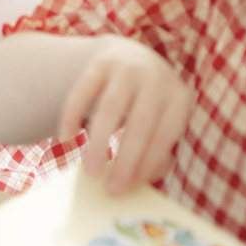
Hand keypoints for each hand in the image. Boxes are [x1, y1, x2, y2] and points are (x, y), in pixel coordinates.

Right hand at [61, 37, 193, 194]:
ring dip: (98, 143)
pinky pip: (82, 92)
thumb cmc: (149, 105)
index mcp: (179, 97)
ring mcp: (128, 67)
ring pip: (110, 108)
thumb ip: (157, 150)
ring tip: (90, 171)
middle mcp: (156, 77)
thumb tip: (140, 179)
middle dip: (125, 159)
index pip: (165, 136)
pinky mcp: (100, 62)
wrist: (131, 56)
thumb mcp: (163, 121)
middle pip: (140, 123)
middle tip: (110, 189)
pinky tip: (66, 141)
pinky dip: (72, 117)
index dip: (147, 164)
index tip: (129, 188)